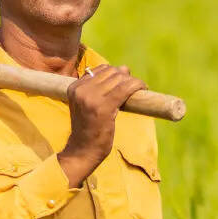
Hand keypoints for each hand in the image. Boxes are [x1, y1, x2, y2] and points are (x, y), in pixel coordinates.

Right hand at [56, 63, 147, 187]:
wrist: (83, 151)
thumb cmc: (89, 129)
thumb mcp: (87, 104)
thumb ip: (100, 87)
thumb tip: (124, 68)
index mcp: (74, 87)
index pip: (100, 69)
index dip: (115, 73)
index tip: (124, 83)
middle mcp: (81, 90)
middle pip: (111, 72)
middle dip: (125, 77)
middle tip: (133, 87)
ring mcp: (91, 98)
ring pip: (119, 78)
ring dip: (133, 81)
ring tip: (139, 89)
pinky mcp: (104, 107)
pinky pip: (126, 88)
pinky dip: (137, 85)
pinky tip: (143, 88)